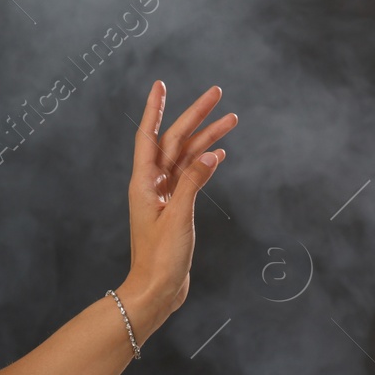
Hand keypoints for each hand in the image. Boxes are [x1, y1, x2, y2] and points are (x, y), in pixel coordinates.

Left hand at [124, 81, 236, 327]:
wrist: (157, 289)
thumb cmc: (161, 258)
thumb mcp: (178, 217)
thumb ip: (193, 183)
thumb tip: (211, 153)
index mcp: (143, 182)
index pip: (149, 135)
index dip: (155, 109)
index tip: (161, 84)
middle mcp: (151, 183)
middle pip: (174, 141)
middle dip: (194, 116)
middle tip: (216, 93)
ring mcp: (164, 195)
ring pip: (186, 157)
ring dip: (206, 138)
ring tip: (231, 118)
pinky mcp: (176, 207)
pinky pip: (191, 176)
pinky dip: (205, 163)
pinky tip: (219, 151)